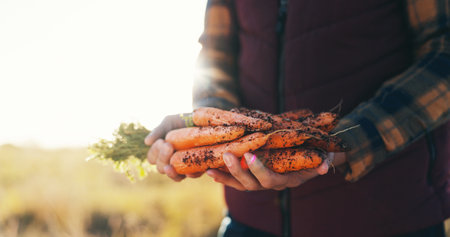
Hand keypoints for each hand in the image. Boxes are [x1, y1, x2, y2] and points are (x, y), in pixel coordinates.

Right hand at [145, 114, 202, 180]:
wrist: (202, 120)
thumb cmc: (182, 121)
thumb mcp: (169, 122)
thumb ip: (158, 131)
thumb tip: (147, 142)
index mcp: (160, 153)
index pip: (152, 159)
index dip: (155, 152)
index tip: (161, 141)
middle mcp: (171, 163)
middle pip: (161, 168)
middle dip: (163, 158)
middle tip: (168, 145)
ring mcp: (184, 167)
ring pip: (176, 177)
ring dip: (173, 171)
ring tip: (175, 159)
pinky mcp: (199, 168)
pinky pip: (194, 175)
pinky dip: (192, 174)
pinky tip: (190, 169)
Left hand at [206, 152, 345, 190]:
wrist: (314, 157)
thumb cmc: (317, 154)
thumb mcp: (323, 156)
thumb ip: (324, 160)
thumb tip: (324, 166)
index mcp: (288, 179)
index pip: (271, 179)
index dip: (260, 170)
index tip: (250, 156)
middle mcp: (273, 183)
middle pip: (252, 184)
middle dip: (238, 171)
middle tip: (227, 154)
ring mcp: (261, 182)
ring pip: (241, 184)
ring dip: (226, 176)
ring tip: (210, 167)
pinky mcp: (253, 177)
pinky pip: (236, 181)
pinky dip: (224, 177)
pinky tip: (210, 171)